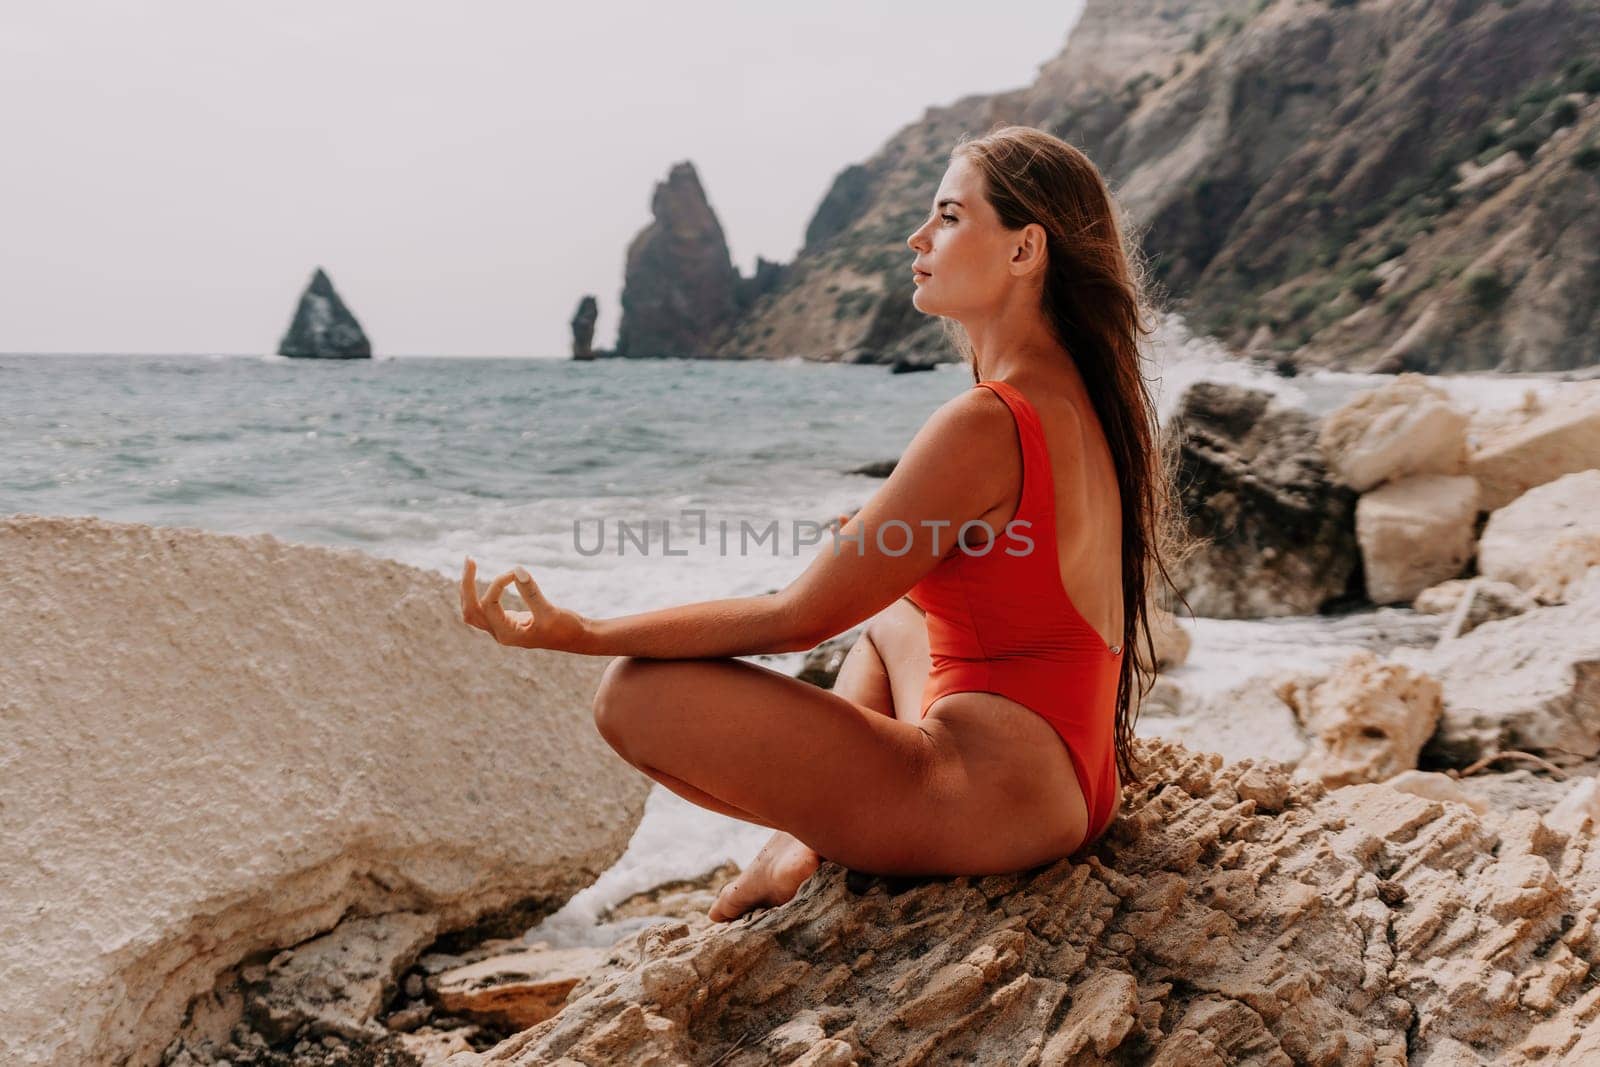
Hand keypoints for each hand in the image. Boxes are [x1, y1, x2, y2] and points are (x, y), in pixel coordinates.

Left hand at [458, 556, 582, 650]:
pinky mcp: (507, 621)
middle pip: (470, 611)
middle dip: (466, 585)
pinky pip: (483, 607)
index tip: (514, 572)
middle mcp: (500, 633)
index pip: (489, 605)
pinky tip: (480, 575)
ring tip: (471, 563)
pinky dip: (478, 591)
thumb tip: (517, 570)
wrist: (578, 639)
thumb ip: (532, 592)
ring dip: (468, 588)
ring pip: (473, 610)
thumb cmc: (566, 628)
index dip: (497, 584)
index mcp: (508, 634)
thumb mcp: (550, 611)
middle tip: (470, 558)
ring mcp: (502, 628)